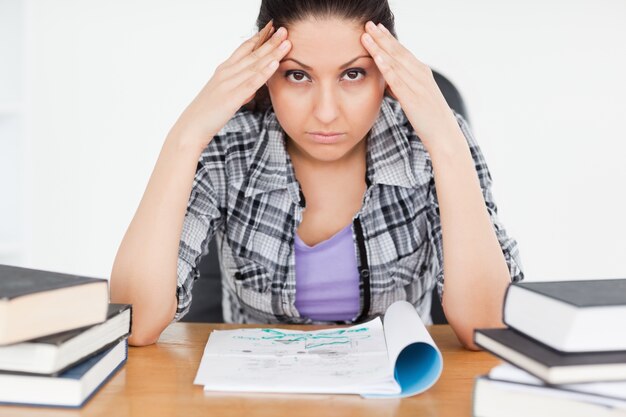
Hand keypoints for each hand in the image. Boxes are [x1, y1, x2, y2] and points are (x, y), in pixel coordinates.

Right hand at [172, 21, 290, 146]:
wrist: (191, 127)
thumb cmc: (207, 113)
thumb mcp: (225, 96)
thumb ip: (240, 89)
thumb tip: (253, 88)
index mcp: (224, 70)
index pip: (244, 49)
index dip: (259, 38)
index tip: (272, 29)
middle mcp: (226, 72)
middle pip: (252, 54)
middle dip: (270, 41)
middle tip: (284, 30)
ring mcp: (229, 83)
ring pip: (255, 65)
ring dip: (272, 52)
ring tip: (286, 42)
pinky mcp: (232, 97)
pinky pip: (252, 82)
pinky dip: (265, 71)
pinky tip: (275, 63)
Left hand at [360, 21, 461, 150]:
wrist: (444, 135)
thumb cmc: (429, 119)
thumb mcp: (414, 98)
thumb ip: (401, 87)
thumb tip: (388, 82)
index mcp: (422, 73)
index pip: (402, 52)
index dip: (389, 39)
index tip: (376, 28)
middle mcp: (420, 74)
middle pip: (397, 51)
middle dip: (382, 37)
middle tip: (367, 23)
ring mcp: (417, 85)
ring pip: (395, 62)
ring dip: (380, 47)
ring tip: (366, 35)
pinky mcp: (412, 97)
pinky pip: (397, 79)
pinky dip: (387, 67)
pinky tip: (377, 57)